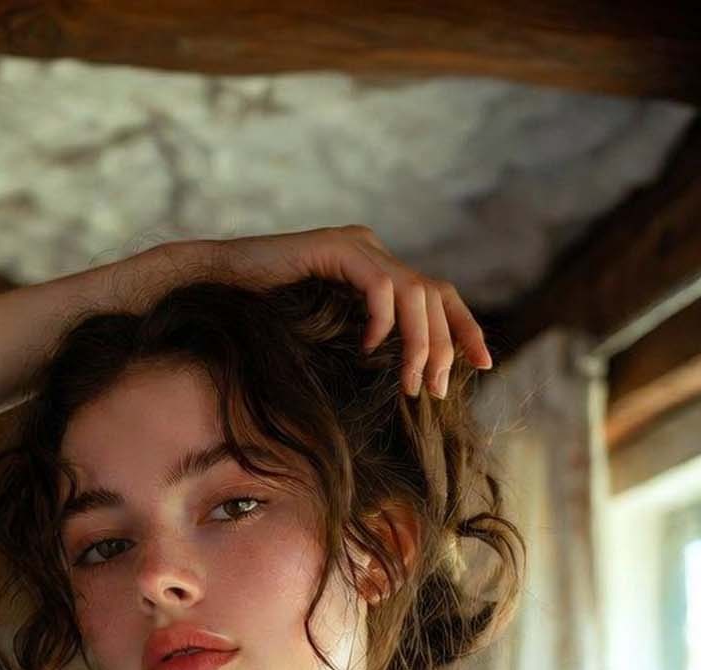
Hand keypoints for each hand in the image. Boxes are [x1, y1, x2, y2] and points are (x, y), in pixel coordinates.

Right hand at [199, 225, 492, 399]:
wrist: (217, 289)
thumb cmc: (263, 324)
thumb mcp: (328, 340)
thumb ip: (362, 347)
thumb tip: (402, 385)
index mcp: (379, 271)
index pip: (438, 296)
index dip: (465, 329)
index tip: (482, 365)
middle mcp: (374, 252)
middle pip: (436, 294)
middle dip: (447, 345)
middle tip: (436, 391)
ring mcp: (357, 246)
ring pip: (415, 293)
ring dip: (420, 342)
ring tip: (411, 383)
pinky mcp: (336, 248)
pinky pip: (379, 285)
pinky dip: (382, 320)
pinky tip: (370, 349)